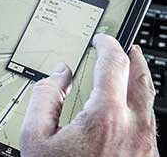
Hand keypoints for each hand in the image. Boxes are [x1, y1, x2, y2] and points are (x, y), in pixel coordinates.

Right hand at [20, 34, 158, 156]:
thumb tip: (59, 73)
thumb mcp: (34, 137)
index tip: (102, 39)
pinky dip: (139, 103)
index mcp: (105, 117)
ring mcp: (146, 145)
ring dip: (139, 78)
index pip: (113, 64)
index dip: (107, 45)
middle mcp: (133, 128)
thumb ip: (44, 96)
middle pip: (141, 77)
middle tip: (125, 46)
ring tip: (129, 69)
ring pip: (149, 99)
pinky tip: (127, 106)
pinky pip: (148, 120)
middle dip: (133, 56)